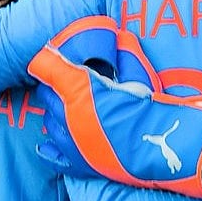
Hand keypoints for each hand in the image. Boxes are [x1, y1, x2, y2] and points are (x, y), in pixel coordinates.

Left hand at [29, 15, 201, 198]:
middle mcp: (67, 115)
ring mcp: (70, 141)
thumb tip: (122, 38)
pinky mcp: (77, 162)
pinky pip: (52, 152)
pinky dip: (51, 145)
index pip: (48, 67)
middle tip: (69, 80)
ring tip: (71, 108)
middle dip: (55, 86)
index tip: (51, 56)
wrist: (154, 147)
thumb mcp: (138, 73)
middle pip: (46, 94)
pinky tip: (54, 140)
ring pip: (49, 121)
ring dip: (57, 112)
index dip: (49, 60)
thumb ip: (126, 54)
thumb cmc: (147, 108)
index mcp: (79, 89)